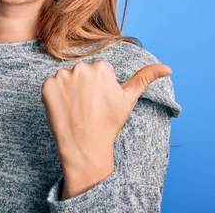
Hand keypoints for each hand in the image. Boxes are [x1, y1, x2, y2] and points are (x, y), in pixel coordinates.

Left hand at [41, 60, 171, 184]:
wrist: (85, 146)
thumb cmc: (108, 123)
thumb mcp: (129, 99)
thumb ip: (145, 78)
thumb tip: (168, 68)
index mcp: (101, 67)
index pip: (98, 71)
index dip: (99, 88)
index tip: (100, 103)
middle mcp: (81, 67)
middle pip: (82, 73)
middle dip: (84, 87)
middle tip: (88, 108)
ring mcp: (61, 76)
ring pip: (66, 79)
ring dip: (68, 90)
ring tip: (76, 109)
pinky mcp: (46, 86)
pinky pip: (50, 86)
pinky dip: (54, 97)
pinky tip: (63, 109)